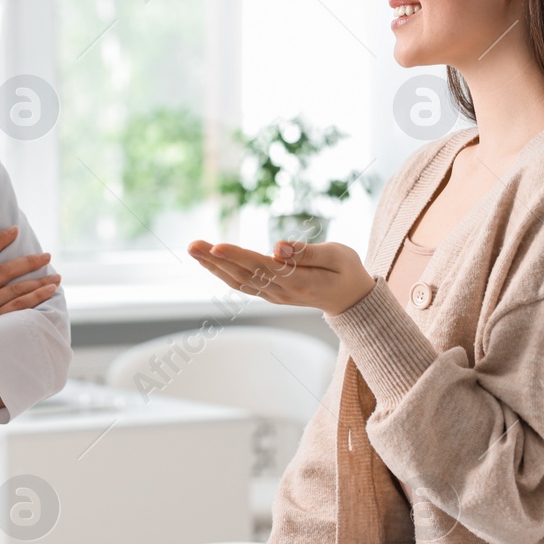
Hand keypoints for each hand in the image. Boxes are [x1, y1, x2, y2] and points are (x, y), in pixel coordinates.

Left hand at [187, 238, 375, 315]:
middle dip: (215, 259)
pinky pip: (241, 283)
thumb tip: (277, 247)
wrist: (351, 299)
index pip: (262, 267)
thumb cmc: (346, 271)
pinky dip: (222, 272)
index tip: (217, 246)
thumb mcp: (337, 255)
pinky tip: (209, 260)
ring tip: (194, 249)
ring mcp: (274, 295)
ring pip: (238, 281)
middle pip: (243, 274)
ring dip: (213, 266)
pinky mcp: (270, 293)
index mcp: (299, 282)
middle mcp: (282, 292)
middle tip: (192, 244)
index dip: (238, 256)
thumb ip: (307, 252)